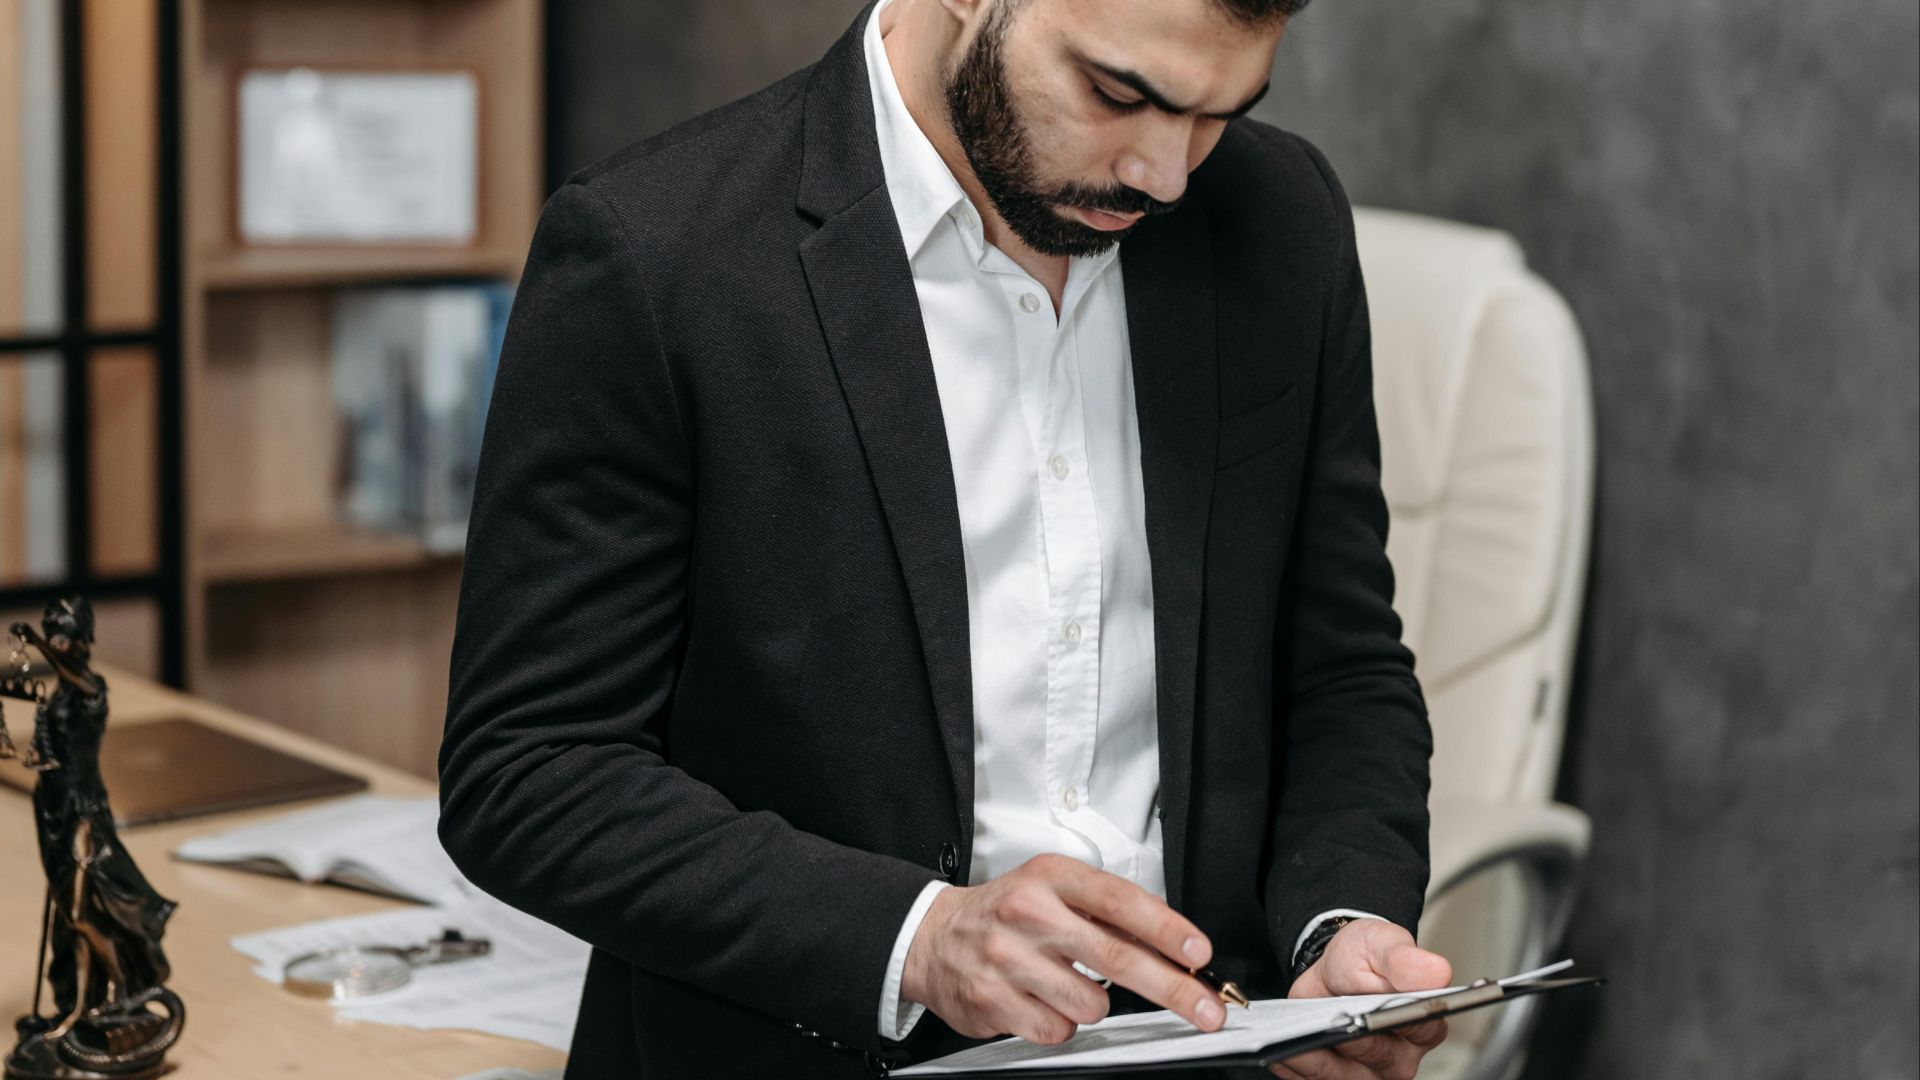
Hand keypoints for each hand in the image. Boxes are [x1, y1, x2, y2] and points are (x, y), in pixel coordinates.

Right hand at [900, 853, 1227, 1044]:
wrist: (934, 938)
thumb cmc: (1005, 912)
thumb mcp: (1053, 889)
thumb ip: (1106, 910)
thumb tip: (1169, 941)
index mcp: (1050, 878)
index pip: (1119, 901)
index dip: (1165, 928)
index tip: (1198, 953)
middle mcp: (1029, 914)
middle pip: (1117, 958)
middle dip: (1173, 989)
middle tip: (1206, 1009)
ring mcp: (1008, 959)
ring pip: (1091, 1005)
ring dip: (1092, 1004)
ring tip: (1065, 984)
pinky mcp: (993, 1000)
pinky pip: (1058, 1030)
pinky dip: (1060, 1023)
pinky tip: (1040, 1000)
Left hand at [1269, 920, 1451, 1079]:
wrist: (1334, 967)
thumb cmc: (1365, 958)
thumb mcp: (1384, 944)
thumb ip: (1405, 960)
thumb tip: (1438, 971)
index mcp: (1424, 1023)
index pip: (1420, 1026)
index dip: (1398, 1019)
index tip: (1375, 1013)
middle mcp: (1400, 1056)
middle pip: (1377, 1053)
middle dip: (1353, 1038)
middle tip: (1330, 1025)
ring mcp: (1368, 1072)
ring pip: (1342, 1075)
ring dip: (1315, 1059)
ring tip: (1292, 1041)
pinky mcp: (1337, 1078)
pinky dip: (1295, 1066)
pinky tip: (1280, 1051)